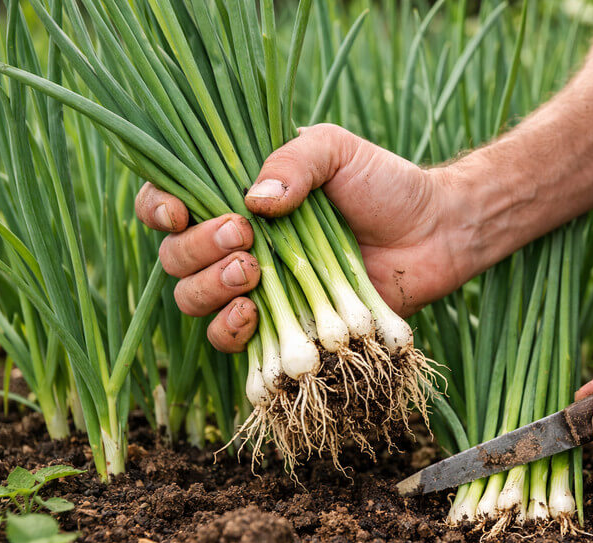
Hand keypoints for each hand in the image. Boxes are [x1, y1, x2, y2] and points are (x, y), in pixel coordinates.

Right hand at [136, 124, 473, 352]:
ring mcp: (258, 288)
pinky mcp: (282, 326)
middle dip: (197, 250)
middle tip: (244, 237)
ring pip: (192, 299)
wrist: (434, 234)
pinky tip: (253, 314)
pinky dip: (229, 330)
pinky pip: (229, 341)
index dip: (158, 209)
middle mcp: (238, 242)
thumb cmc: (385, 184)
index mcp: (238, 194)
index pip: (170, 201)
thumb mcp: (337, 151)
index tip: (178, 212)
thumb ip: (293, 162)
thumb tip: (252, 201)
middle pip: (174, 256)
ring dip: (209, 288)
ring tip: (253, 271)